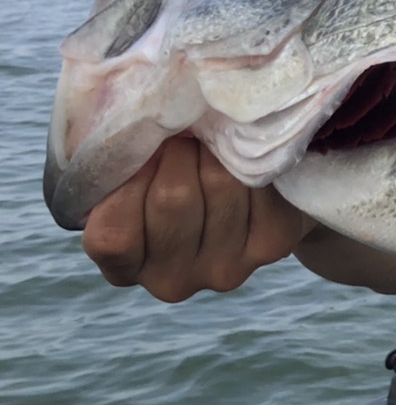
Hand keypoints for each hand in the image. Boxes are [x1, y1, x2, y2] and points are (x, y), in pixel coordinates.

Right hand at [81, 135, 312, 301]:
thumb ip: (117, 159)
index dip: (130, 179)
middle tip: (185, 137)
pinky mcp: (272, 242)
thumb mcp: (128, 171)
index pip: (113, 235)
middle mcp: (172, 281)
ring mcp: (225, 268)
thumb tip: (131, 123)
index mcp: (124, 267)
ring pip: (220, 184)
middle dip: (178, 150)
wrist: (250, 191)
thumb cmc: (167, 172)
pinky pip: (257, 182)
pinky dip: (250, 158)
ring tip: (213, 143)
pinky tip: (244, 158)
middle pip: (172, 198)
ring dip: (216, 149)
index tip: (146, 149)